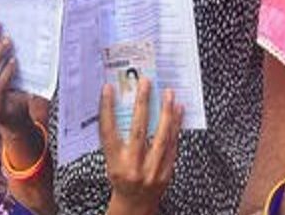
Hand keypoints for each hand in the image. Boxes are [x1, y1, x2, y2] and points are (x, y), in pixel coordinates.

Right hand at [101, 79, 183, 214]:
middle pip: (137, 131)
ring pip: (160, 136)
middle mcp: (133, 168)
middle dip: (142, 104)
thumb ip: (114, 138)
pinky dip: (176, 125)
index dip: (107, 109)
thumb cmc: (121, 178)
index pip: (108, 132)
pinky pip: (173, 144)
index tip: (108, 89)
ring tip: (167, 93)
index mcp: (114, 164)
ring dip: (165, 112)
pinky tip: (178, 110)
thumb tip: (121, 104)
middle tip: (145, 82)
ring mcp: (152, 171)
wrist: (135, 205)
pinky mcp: (167, 172)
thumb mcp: (110, 161)